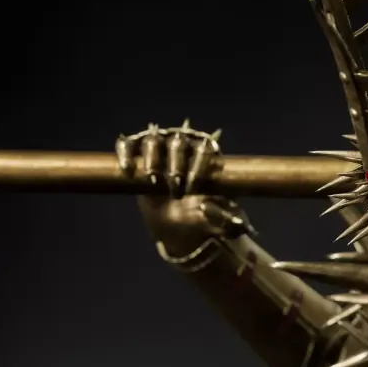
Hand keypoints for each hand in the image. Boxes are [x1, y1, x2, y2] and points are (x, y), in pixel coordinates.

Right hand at [116, 121, 253, 256]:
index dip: (199, 167)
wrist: (174, 221)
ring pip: (153, 140)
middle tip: (175, 188)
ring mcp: (158, 146)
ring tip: (154, 181)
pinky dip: (127, 154)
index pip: (205, 149)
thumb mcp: (212, 218)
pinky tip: (128, 171)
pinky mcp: (137, 153)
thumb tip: (241, 226)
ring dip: (153, 160)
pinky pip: (128, 145)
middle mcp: (183, 144)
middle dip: (177, 164)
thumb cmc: (197, 214)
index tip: (194, 189)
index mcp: (207, 154)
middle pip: (179, 142)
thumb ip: (226, 219)